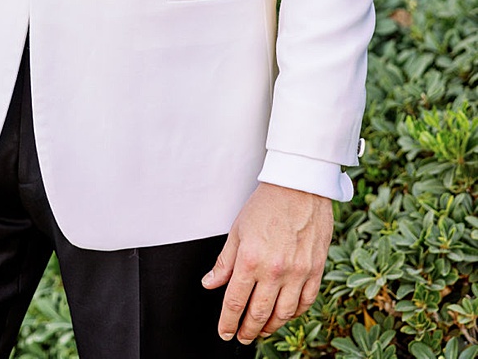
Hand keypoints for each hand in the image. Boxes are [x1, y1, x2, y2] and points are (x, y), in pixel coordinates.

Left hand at [203, 182, 332, 342]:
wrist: (299, 189)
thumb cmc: (265, 206)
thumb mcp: (236, 231)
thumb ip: (224, 262)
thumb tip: (210, 284)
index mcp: (250, 260)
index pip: (235, 302)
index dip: (228, 322)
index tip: (224, 332)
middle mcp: (275, 271)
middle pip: (259, 313)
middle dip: (247, 330)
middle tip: (241, 337)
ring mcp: (298, 273)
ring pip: (284, 313)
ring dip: (271, 326)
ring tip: (260, 330)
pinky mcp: (316, 271)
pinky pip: (306, 302)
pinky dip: (295, 313)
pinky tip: (285, 315)